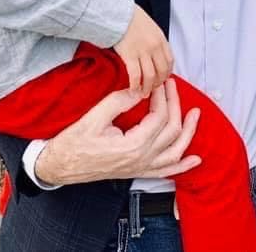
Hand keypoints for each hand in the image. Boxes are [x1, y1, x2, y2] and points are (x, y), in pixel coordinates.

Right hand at [35, 79, 200, 184]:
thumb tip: (139, 89)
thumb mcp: (94, 117)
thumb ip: (120, 101)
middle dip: (175, 105)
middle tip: (171, 87)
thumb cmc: (73, 143)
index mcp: (132, 146)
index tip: (159, 83)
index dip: (162, 96)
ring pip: (175, 152)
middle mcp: (141, 159)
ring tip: (195, 115)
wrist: (59, 166)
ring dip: (188, 133)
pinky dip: (183, 166)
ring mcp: (140, 168)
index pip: (159, 117)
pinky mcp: (136, 172)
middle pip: (171, 130)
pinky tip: (195, 160)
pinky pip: (166, 172)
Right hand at [114, 5, 172, 93]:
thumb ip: (156, 42)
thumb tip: (157, 56)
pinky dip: (135, 85)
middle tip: (152, 89)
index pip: (170, 61)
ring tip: (143, 94)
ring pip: (150, 76)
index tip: (162, 79)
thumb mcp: (151, 28)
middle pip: (161, 71)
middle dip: (158, 83)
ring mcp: (143, 51)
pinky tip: (133, 89)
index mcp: (161, 39)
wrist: (118, 14)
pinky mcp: (130, 55)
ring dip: (147, 88)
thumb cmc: (133, 20)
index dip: (167, 73)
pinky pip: (135, 75)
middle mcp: (154, 46)